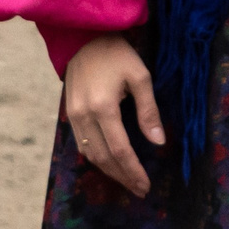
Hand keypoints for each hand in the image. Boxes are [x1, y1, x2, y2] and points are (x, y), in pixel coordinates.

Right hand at [62, 33, 165, 198]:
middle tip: (140, 189)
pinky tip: (110, 163)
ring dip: (109, 171)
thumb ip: (148, 111)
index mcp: (103, 107)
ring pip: (90, 154)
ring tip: (128, 180)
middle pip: (104, 158)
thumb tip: (158, 142)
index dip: (133, 171)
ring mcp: (73, 116)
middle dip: (123, 177)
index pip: (120, 150)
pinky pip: (81, 144)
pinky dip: (96, 158)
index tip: (146, 185)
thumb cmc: (117, 54)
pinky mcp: (69, 114)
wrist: (84, 38)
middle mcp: (84, 116)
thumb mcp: (140, 77)